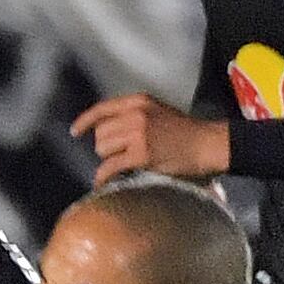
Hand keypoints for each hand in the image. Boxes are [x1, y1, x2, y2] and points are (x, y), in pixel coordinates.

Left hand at [70, 92, 229, 183]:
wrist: (208, 144)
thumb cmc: (185, 131)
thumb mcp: (158, 112)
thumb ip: (133, 115)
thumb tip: (107, 129)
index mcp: (139, 101)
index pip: (102, 108)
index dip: (85, 121)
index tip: (75, 132)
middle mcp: (135, 114)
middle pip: (100, 132)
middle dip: (105, 146)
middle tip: (118, 154)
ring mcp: (138, 134)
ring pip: (103, 148)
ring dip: (108, 158)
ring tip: (122, 163)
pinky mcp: (140, 154)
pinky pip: (110, 166)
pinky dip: (102, 176)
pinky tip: (102, 182)